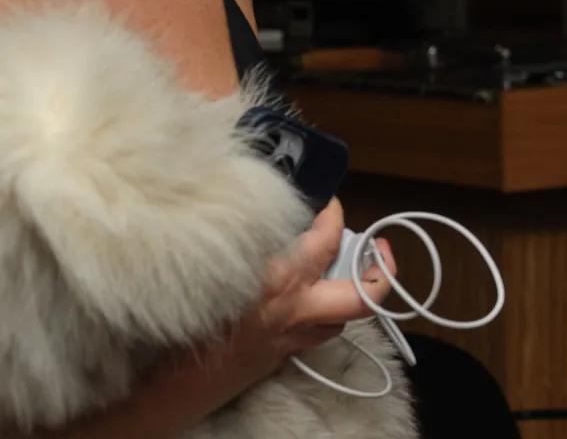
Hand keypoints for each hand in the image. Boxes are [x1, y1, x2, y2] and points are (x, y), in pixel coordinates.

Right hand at [183, 199, 396, 389]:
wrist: (160, 389)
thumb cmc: (175, 324)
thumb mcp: (209, 268)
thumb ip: (247, 243)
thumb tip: (267, 217)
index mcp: (279, 281)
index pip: (326, 239)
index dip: (335, 215)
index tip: (331, 203)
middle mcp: (293, 312)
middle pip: (361, 295)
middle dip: (381, 271)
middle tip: (379, 248)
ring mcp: (288, 341)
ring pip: (341, 320)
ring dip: (348, 295)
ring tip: (344, 272)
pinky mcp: (277, 360)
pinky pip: (313, 336)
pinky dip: (317, 318)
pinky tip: (303, 302)